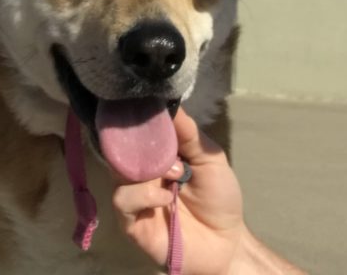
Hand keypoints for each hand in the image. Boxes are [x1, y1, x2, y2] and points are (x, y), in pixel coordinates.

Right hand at [111, 107, 244, 274]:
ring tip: (174, 175)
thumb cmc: (220, 198)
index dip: (138, 117)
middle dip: (141, 141)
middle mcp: (141, 172)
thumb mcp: (210, 158)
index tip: (143, 105)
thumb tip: (171, 102)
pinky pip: (123, 200)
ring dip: (146, 169)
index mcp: (157, 154)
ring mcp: (134, 196)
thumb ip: (190, 133)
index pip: (136, 129)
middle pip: (122, 146)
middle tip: (166, 147)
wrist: (226, 244)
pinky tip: (165, 198)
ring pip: (119, 171)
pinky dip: (143, 194)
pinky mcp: (131, 223)